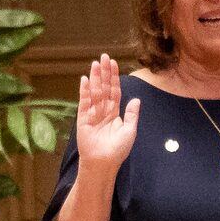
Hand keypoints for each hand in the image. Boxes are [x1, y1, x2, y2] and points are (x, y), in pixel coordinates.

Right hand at [75, 54, 138, 170]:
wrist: (103, 163)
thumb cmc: (118, 150)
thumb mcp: (130, 131)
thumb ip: (132, 114)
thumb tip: (136, 99)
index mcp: (114, 113)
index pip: (114, 91)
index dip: (114, 77)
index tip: (114, 63)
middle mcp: (103, 111)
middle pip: (104, 88)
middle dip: (104, 73)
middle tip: (104, 57)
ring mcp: (92, 113)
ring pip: (95, 92)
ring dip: (95, 78)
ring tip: (95, 64)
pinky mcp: (83, 118)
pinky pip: (84, 102)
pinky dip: (84, 91)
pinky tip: (85, 79)